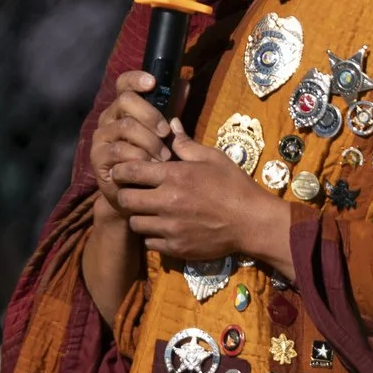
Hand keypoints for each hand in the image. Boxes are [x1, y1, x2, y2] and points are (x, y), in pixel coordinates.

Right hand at [91, 70, 175, 216]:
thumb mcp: (165, 132)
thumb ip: (172, 108)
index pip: (124, 84)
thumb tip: (184, 84)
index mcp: (123, 108)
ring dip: (148, 141)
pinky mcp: (98, 158)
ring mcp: (101, 137)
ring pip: (125, 127)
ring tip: (164, 156)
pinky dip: (138, 157)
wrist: (138, 195)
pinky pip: (118, 151)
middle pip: (125, 101)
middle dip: (150, 114)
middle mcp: (109, 118)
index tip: (153, 82)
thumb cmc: (153, 159)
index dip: (136, 79)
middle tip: (166, 132)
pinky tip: (150, 166)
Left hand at [112, 126, 288, 266]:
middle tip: (133, 192)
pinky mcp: (176, 247)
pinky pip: (149, 242)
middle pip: (125, 200)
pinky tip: (163, 228)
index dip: (121, 170)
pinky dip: (152, 235)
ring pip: (135, 223)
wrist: (252, 222)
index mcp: (175, 176)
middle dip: (125, 194)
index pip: (131, 171)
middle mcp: (167, 202)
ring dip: (138, 216)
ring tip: (149, 211)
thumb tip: (170, 124)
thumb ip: (186, 144)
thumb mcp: (213, 158)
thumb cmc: (234, 186)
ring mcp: (170, 228)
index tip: (122, 171)